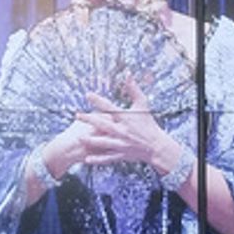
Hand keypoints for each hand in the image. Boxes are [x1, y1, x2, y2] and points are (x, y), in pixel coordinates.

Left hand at [54, 75, 175, 174]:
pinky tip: (87, 159)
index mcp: (127, 118)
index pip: (110, 108)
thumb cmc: (148, 123)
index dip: (99, 101)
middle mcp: (123, 131)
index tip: (87, 94)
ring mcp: (122, 144)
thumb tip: (127, 73)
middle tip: (77, 115)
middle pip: (104, 125)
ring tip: (79, 137)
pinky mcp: (121, 155)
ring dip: (91, 140)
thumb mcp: (142, 104)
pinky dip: (98, 159)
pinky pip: (108, 158)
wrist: (156, 146)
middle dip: (89, 120)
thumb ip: (133, 89)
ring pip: (104, 142)